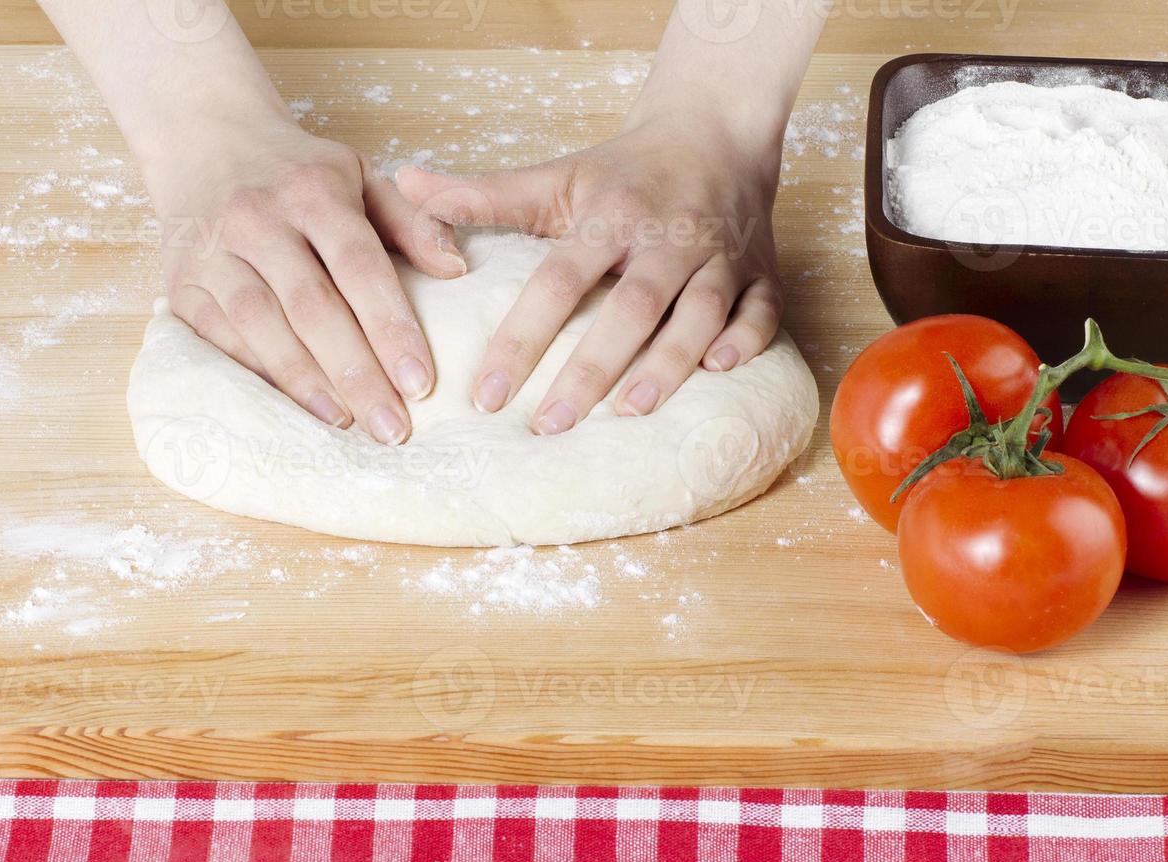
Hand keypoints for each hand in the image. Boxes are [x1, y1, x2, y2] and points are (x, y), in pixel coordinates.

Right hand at [151, 113, 464, 443]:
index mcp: (312, 192)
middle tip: (393, 427)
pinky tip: (291, 405)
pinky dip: (256, 373)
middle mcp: (258, 219)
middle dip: (356, 372)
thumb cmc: (297, 172)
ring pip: (260, 324)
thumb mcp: (359, 175)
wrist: (203, 139)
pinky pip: (218, 335)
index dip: (390, 327)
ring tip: (346, 423)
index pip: (359, 267)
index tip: (421, 383)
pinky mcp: (181, 281)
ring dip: (305, 380)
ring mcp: (213, 251)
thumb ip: (411, 222)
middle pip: (312, 306)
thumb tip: (457, 269)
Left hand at [395, 111, 783, 434]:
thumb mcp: (556, 176)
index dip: (521, 338)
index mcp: (611, 214)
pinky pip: (762, 311)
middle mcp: (669, 236)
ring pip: (700, 313)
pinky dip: (745, 341)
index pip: (558, 281)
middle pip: (631, 306)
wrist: (715, 131)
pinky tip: (718, 373)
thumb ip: (483, 194)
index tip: (485, 395)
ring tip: (628, 412)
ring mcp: (721, 255)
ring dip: (669, 363)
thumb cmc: (625, 171)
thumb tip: (404, 186)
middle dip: (590, 369)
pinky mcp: (762, 272)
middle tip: (549, 425)